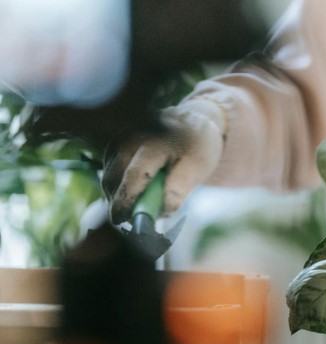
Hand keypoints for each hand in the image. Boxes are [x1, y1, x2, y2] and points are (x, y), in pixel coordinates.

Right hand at [102, 98, 226, 223]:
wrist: (193, 120)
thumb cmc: (198, 146)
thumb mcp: (199, 168)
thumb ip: (180, 188)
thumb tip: (162, 212)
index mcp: (155, 142)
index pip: (134, 176)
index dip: (127, 201)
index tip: (123, 221)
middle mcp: (131, 136)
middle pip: (114, 176)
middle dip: (117, 202)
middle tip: (126, 223)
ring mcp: (120, 136)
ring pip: (108, 173)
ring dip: (115, 194)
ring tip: (131, 210)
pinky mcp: (115, 140)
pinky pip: (108, 167)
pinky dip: (115, 184)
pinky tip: (129, 195)